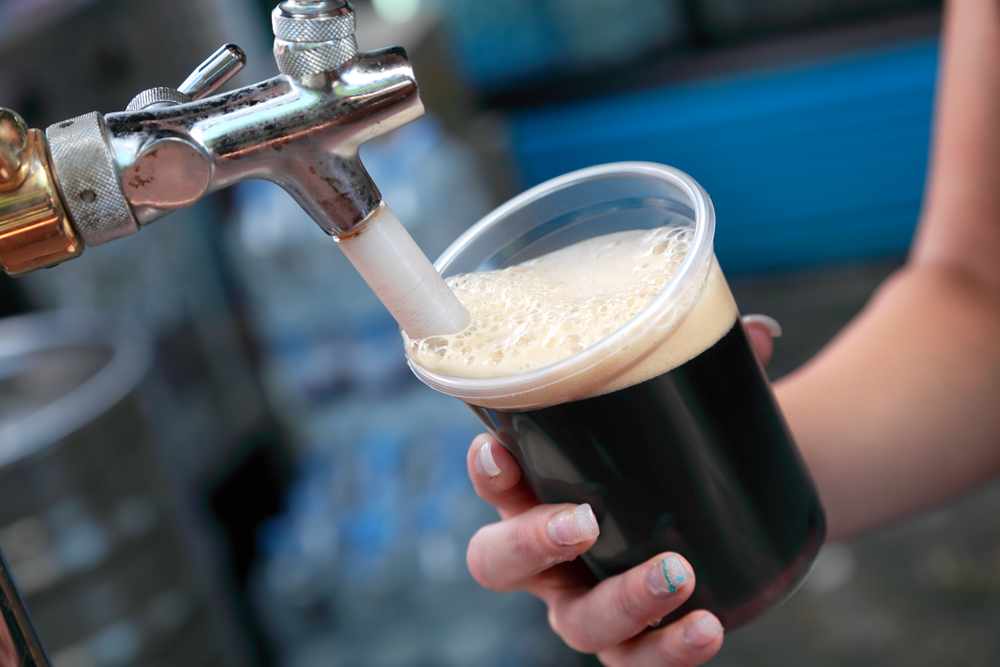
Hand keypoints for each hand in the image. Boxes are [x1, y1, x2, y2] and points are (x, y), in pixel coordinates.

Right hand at [463, 314, 779, 664]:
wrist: (727, 518)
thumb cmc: (675, 456)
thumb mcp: (684, 413)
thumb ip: (710, 371)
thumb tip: (758, 331)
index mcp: (541, 489)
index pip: (494, 483)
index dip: (486, 472)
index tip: (499, 450)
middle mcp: (549, 554)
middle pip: (498, 562)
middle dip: (529, 543)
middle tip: (581, 521)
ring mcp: (587, 603)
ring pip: (575, 622)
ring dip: (621, 599)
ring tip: (677, 572)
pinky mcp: (635, 642)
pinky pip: (637, 663)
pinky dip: (668, 650)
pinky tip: (707, 626)